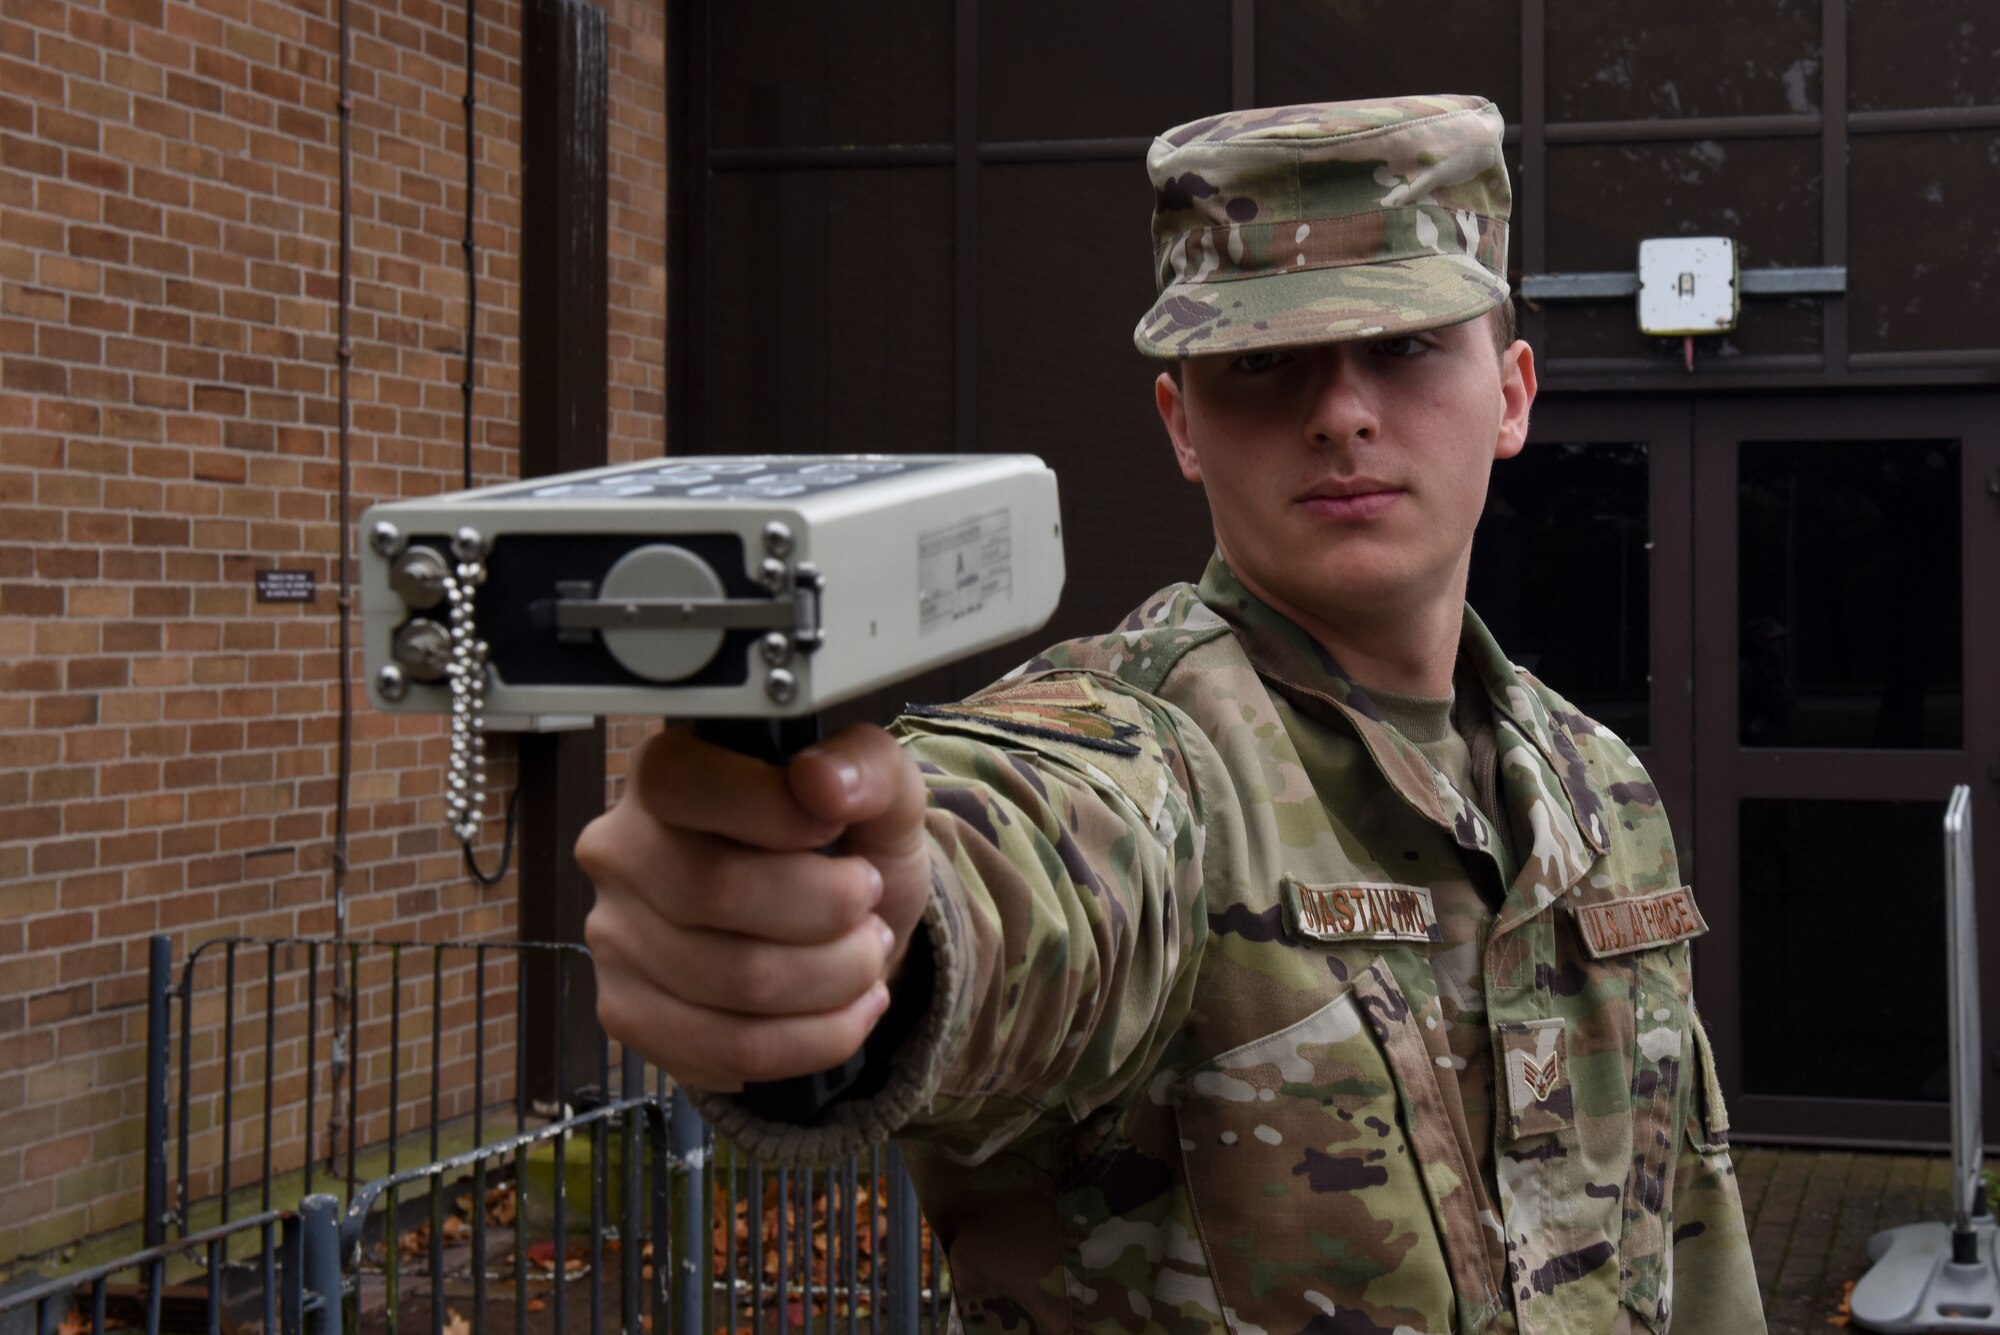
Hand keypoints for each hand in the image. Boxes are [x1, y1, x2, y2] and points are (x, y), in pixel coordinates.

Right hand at [576, 723, 931, 1092]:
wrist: (834, 932)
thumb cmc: (845, 847)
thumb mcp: (878, 790)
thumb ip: (865, 766)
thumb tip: (820, 780)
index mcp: (663, 773)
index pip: (686, 785)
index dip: (777, 813)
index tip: (833, 830)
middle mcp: (620, 851)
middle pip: (722, 890)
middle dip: (831, 910)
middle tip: (868, 905)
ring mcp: (614, 937)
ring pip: (740, 981)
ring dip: (837, 977)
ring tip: (864, 955)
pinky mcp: (627, 1013)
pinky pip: (732, 1048)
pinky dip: (816, 1037)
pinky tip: (845, 1009)